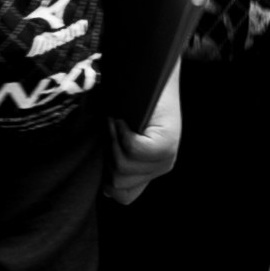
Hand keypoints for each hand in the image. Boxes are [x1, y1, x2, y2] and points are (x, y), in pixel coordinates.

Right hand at [110, 67, 183, 203]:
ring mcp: (166, 158)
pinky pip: (133, 149)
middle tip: (110, 131)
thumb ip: (113, 162)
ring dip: (112, 140)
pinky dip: (121, 132)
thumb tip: (104, 190)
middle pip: (117, 185)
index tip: (103, 151)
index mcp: (149, 170)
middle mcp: (161, 167)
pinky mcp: (166, 145)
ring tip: (116, 122)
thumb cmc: (127, 102)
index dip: (107, 181)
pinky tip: (123, 119)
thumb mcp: (116, 138)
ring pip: (122, 168)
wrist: (149, 73)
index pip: (124, 196)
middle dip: (105, 156)